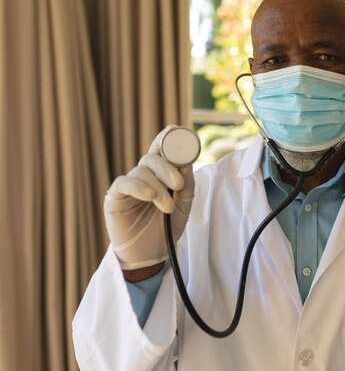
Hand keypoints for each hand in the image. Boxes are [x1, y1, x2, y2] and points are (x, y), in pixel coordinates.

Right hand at [104, 126, 194, 270]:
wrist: (151, 255)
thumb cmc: (167, 228)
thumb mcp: (184, 204)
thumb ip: (187, 184)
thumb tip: (187, 160)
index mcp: (160, 174)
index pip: (161, 149)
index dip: (168, 138)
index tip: (177, 132)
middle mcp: (143, 175)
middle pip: (152, 157)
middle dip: (167, 168)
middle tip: (178, 185)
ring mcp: (128, 185)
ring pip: (141, 171)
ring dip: (158, 188)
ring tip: (167, 208)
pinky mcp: (114, 197)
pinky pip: (124, 183)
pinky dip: (138, 187)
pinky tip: (149, 196)